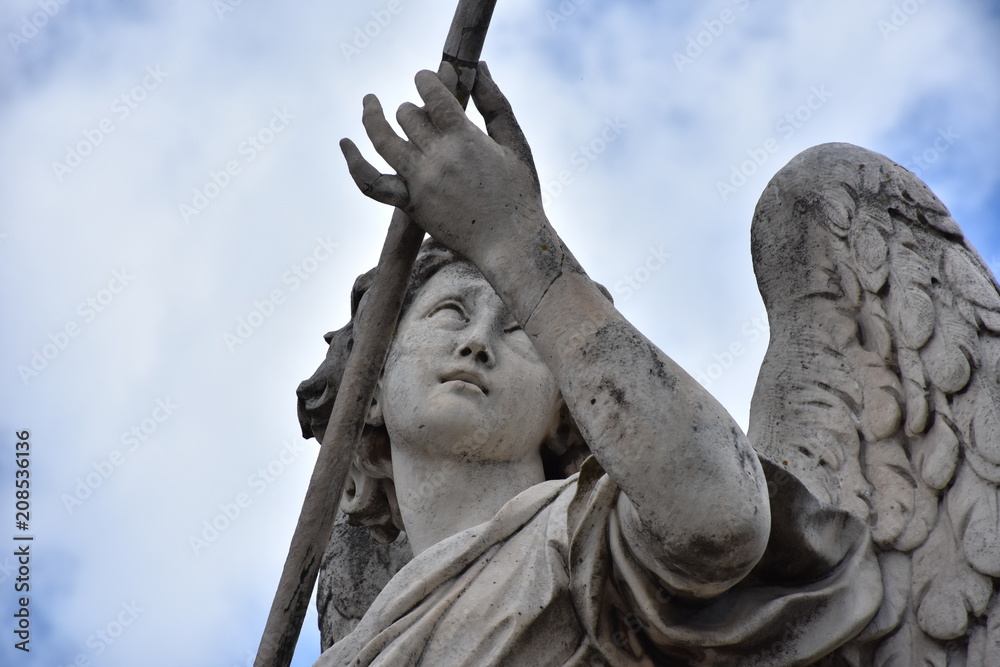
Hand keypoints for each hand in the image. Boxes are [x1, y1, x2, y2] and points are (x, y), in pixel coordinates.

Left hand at [339, 62, 545, 267]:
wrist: (510, 243)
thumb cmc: (519, 192)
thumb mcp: (514, 142)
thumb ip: (495, 102)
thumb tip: (480, 66)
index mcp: (464, 138)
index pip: (432, 94)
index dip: (426, 79)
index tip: (428, 78)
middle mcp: (437, 157)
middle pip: (408, 115)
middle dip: (414, 108)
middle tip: (426, 114)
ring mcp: (419, 182)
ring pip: (382, 139)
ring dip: (372, 117)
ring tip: (369, 102)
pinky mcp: (410, 204)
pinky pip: (372, 183)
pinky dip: (354, 163)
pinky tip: (345, 143)